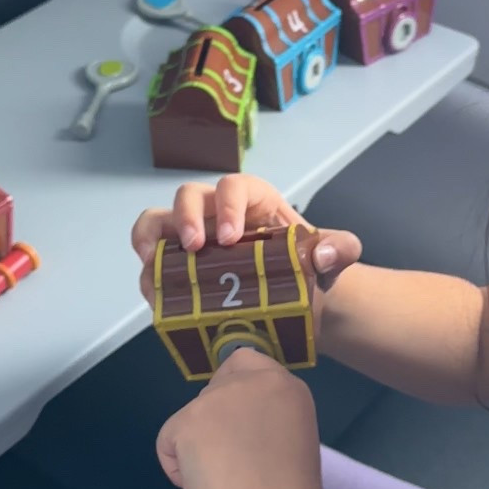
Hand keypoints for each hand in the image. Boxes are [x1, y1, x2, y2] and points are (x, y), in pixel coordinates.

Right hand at [132, 175, 361, 308]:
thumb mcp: (333, 257)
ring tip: (152, 265)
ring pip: (158, 222)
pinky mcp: (179, 268)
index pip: (234, 185)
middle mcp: (216, 213)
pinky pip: (153, 264)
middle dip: (185, 217)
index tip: (232, 238)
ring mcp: (193, 238)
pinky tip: (157, 296)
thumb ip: (340, 249)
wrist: (299, 302)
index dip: (228, 205)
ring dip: (149, 238)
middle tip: (195, 248)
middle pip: (188, 196)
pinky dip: (149, 276)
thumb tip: (322, 254)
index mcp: (253, 200)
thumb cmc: (310, 269)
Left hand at [156, 348, 326, 488]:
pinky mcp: (188, 420)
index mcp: (288, 388)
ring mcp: (219, 398)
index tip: (238, 425)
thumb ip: (265, 421)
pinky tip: (205, 486)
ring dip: (198, 448)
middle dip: (213, 423)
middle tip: (231, 464)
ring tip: (225, 482)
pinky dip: (178, 468)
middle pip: (213, 388)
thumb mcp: (289, 441)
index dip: (234, 391)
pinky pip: (168, 442)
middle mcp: (254, 381)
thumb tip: (233, 431)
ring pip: (190, 418)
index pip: (246, 362)